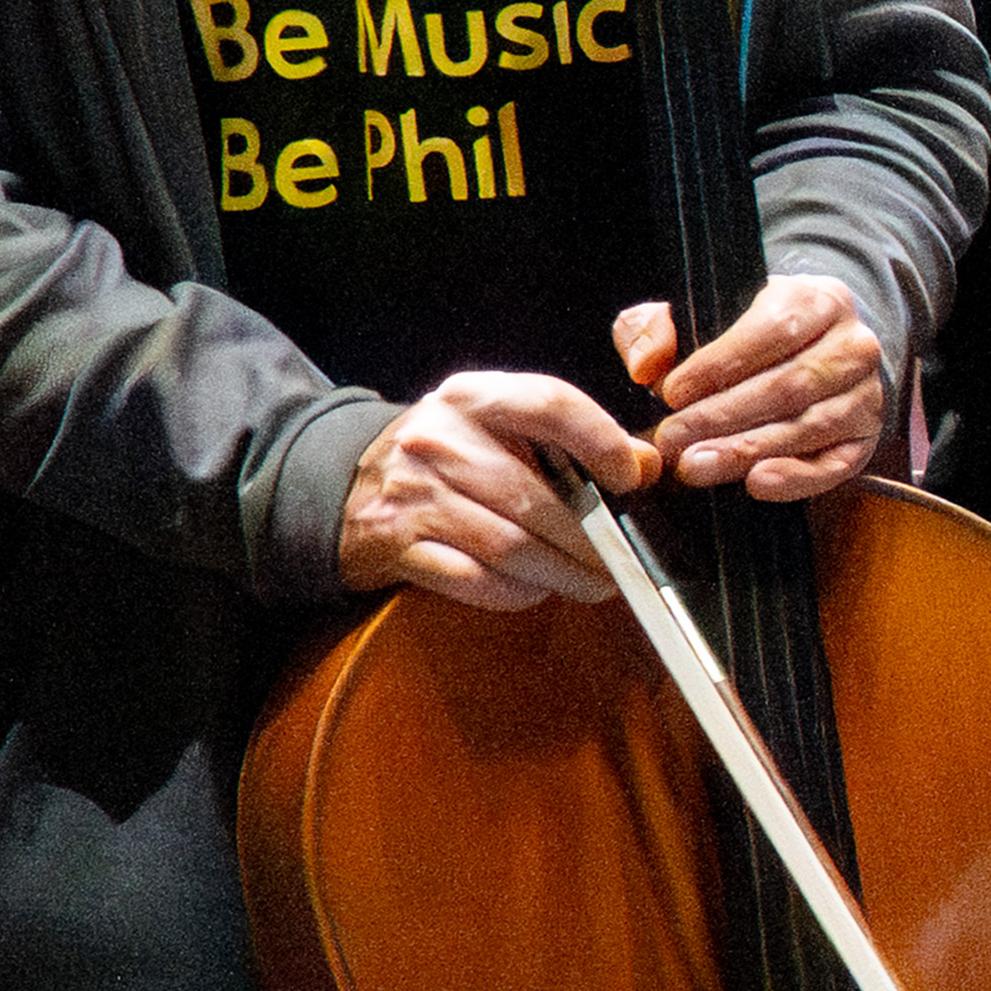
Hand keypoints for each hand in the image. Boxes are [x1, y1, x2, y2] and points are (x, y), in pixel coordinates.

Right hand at [339, 363, 656, 609]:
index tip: (632, 478)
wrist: (346, 486)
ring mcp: (414, 495)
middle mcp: (439, 440)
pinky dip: (516, 592)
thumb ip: (570, 440)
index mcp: (473, 398)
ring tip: (593, 583)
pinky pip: (475, 581)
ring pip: (510, 546)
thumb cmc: (445, 459)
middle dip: (590, 540)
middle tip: (621, 562)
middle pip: (534, 496)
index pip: (549, 404)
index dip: (602, 442)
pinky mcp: (399, 546)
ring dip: (562, 573)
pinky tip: (536, 588)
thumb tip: (644, 466)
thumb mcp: (497, 428)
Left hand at [625, 270, 894, 505]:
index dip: (721, 364)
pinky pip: (834, 465)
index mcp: (818, 299)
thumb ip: (659, 327)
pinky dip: (796, 478)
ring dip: (748, 450)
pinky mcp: (865, 439)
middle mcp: (853, 346)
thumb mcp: (703, 309)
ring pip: (807, 426)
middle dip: (723, 417)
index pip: (774, 330)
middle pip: (788, 385)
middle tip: (674, 440)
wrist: (818, 348)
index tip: (672, 392)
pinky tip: (757, 482)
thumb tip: (645, 365)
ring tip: (698, 465)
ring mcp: (866, 395)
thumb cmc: (753, 332)